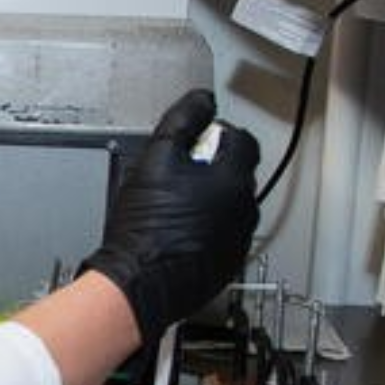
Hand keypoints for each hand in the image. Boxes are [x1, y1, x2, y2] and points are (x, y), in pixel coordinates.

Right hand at [81, 88, 259, 343]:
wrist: (139, 282)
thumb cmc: (146, 227)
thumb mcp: (156, 158)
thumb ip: (183, 121)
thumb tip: (202, 101)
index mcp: (233, 179)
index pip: (243, 140)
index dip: (218, 133)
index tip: (196, 138)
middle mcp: (245, 209)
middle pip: (238, 172)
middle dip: (211, 166)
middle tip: (176, 171)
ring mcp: (238, 239)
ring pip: (231, 204)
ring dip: (209, 197)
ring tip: (171, 203)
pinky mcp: (227, 263)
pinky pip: (223, 233)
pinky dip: (206, 226)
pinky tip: (175, 230)